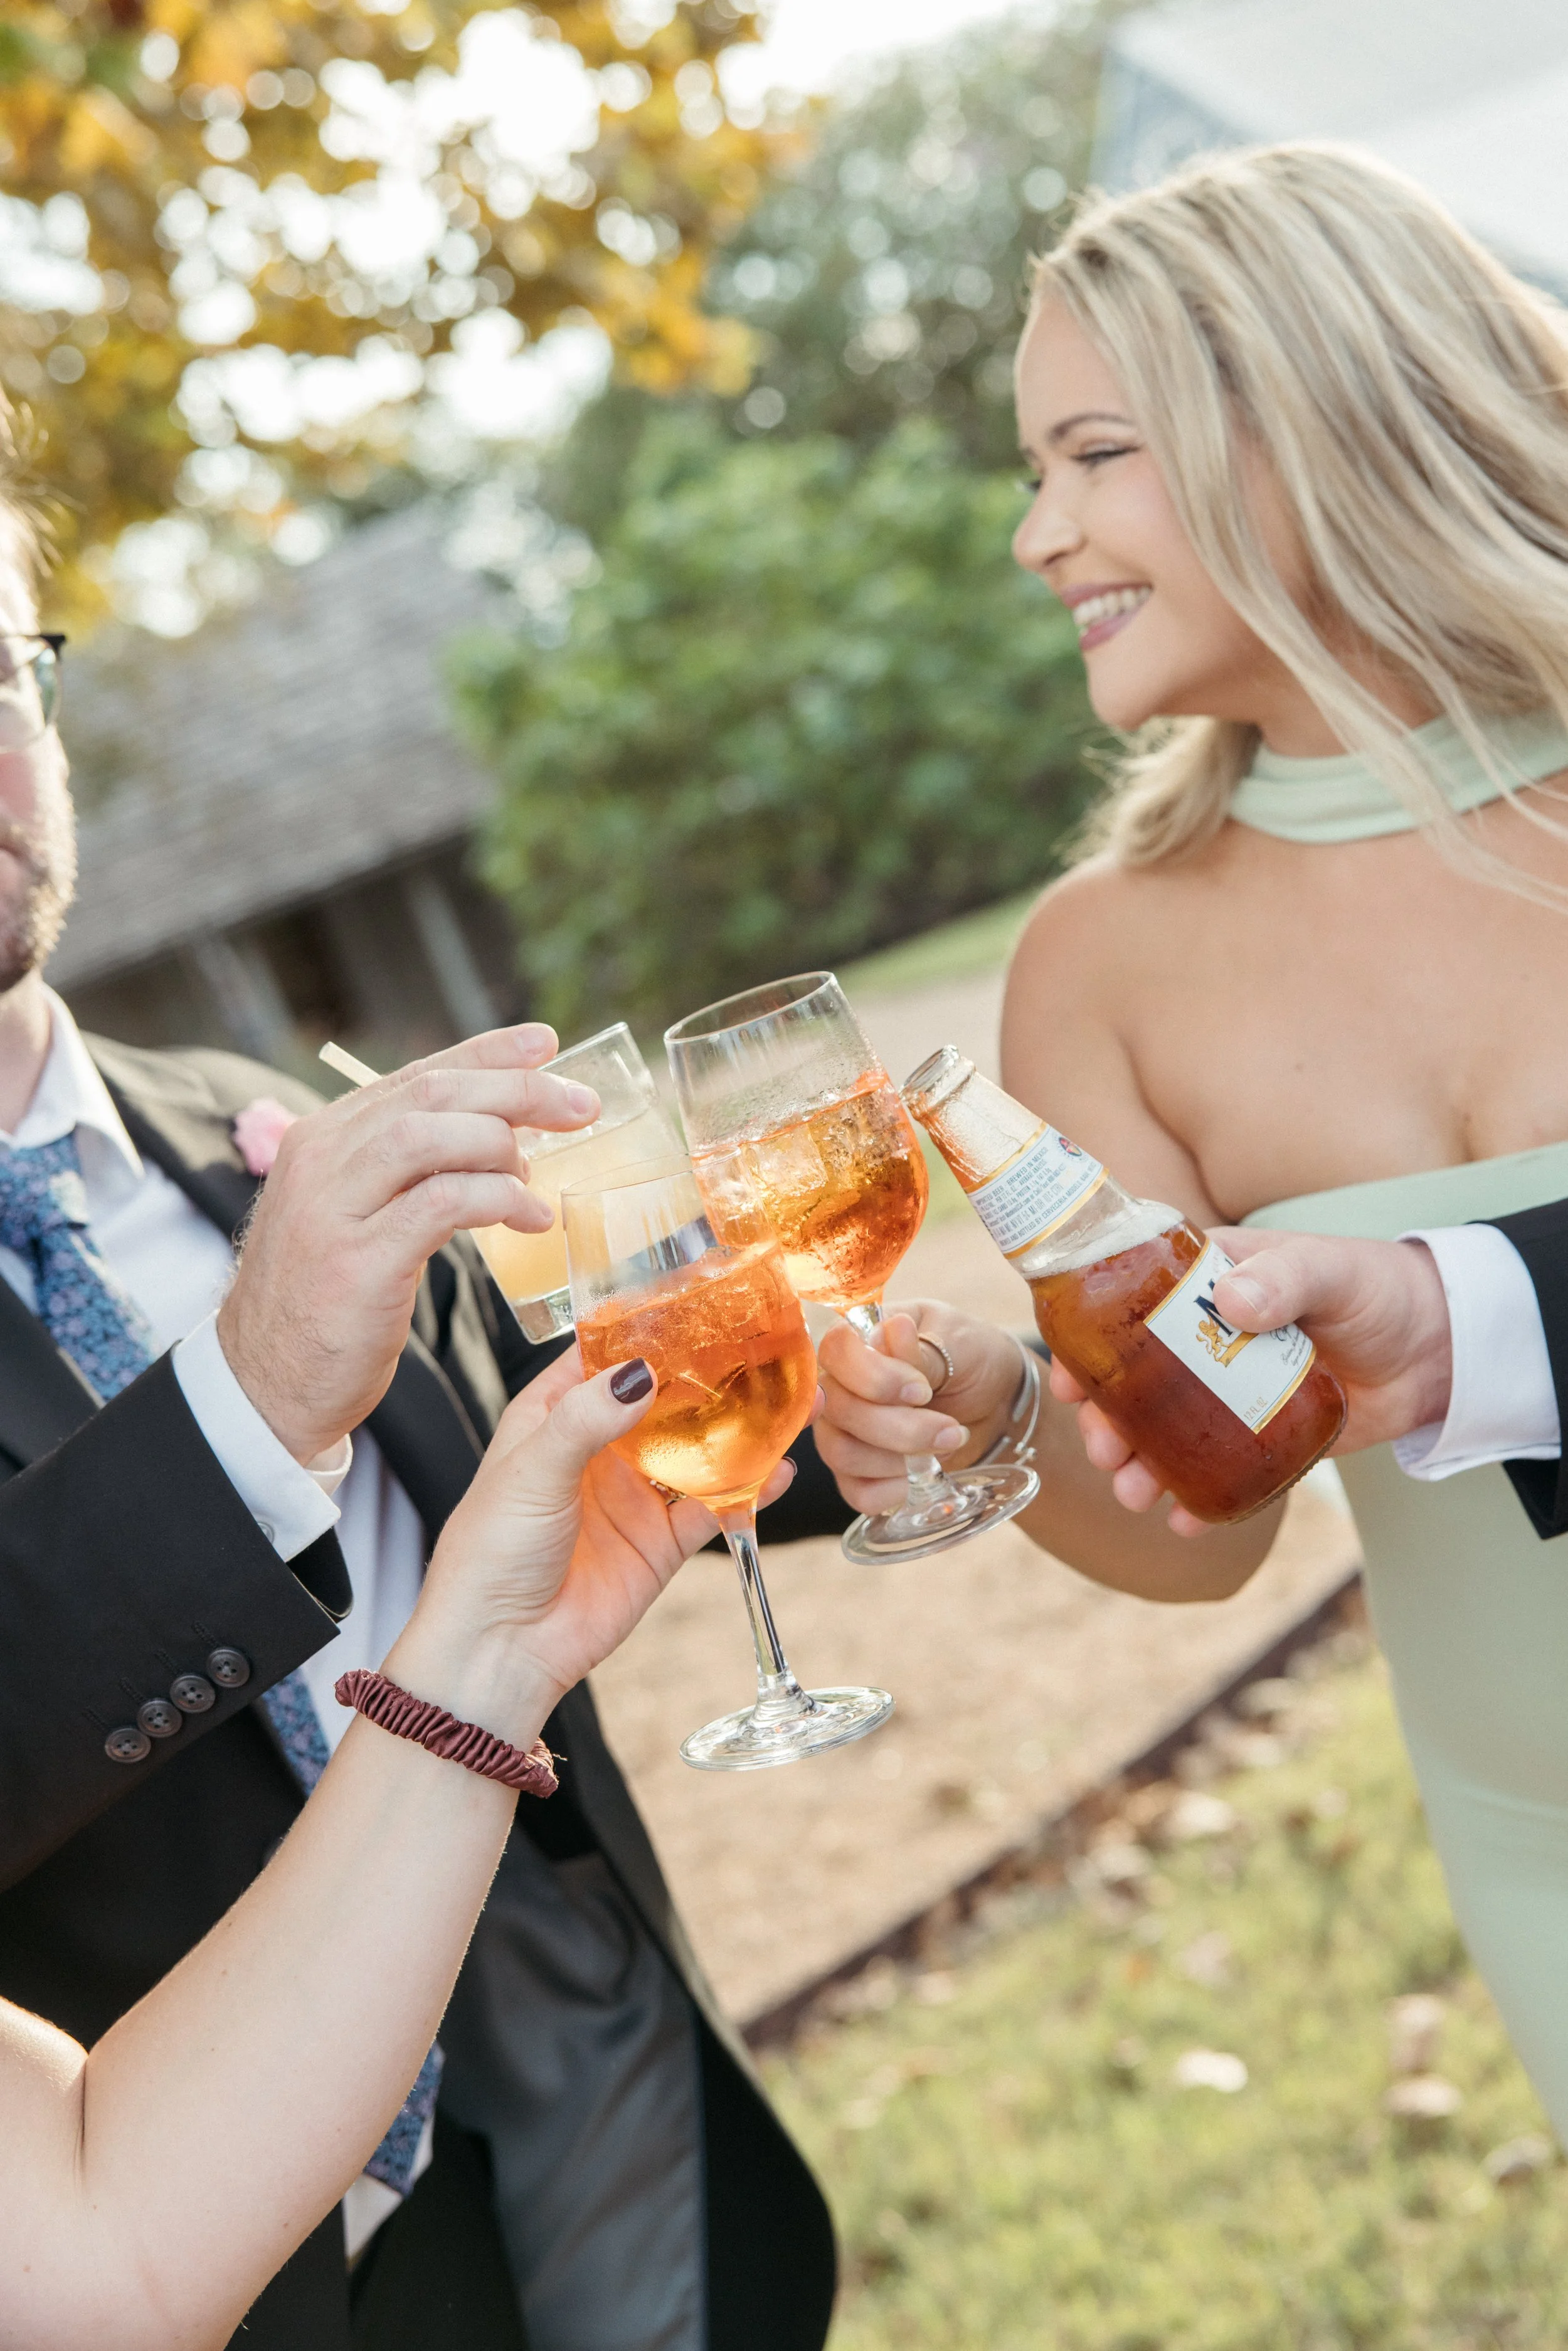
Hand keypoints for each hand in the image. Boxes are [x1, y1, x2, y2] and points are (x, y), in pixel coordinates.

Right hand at [218, 1025, 597, 1463]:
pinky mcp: (358, 1262)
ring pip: (432, 1135)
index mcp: (321, 1138)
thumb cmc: (325, 1304)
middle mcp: (320, 1160)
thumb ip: (405, 1172)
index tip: (546, 1045)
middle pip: (433, 1094)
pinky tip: (532, 1219)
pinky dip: (498, 1200)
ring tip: (538, 1179)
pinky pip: (441, 1203)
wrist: (263, 1385)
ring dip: (505, 1146)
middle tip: (580, 1107)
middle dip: (517, 1091)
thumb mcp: (355, 1217)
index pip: (416, 1075)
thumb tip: (495, 1135)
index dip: (488, 1053)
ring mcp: (333, 1209)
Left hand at [389, 1348, 797, 1736]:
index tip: (693, 1297)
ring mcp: (633, 1496)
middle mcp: (598, 1449)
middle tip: (761, 1342)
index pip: (602, 1356)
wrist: (500, 1651)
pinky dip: (748, 1488)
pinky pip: (713, 1506)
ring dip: (739, 1427)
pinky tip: (778, 1469)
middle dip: (708, 1374)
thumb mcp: (531, 1470)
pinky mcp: (660, 1543)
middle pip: (663, 1398)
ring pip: (697, 1448)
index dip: (644, 1328)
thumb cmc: (489, 1555)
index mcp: (552, 1417)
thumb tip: (640, 1372)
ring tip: (789, 1398)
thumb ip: (586, 1418)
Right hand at [814, 1301, 1023, 1514]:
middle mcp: (839, 1385)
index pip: (835, 1351)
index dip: (873, 1378)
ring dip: (900, 1458)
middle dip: (898, 1427)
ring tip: (947, 1444)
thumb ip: (922, 1348)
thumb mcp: (958, 1343)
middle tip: (951, 1429)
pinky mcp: (859, 1473)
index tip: (922, 1391)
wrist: (998, 1399)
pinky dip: (894, 1490)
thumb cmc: (971, 1357)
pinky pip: (857, 1492)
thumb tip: (893, 1329)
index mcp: (859, 1340)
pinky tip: (924, 1474)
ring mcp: (843, 1432)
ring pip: (842, 1453)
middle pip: (838, 1411)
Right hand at [1053, 1227, 1452, 1536]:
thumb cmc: (1377, 1289)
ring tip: (1131, 1494)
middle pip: (1134, 1377)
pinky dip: (1196, 1498)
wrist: (1438, 1350)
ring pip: (1166, 1430)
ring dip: (1139, 1464)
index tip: (1066, 1376)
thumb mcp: (1330, 1271)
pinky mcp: (1261, 1434)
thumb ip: (1284, 1280)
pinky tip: (1184, 1522)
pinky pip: (1217, 1469)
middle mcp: (1205, 1336)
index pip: (1126, 1303)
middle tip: (1103, 1448)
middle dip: (1107, 1418)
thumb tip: (1230, 1302)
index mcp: (1206, 1281)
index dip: (1087, 1339)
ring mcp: (1229, 1389)